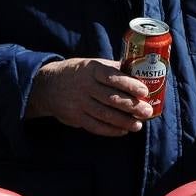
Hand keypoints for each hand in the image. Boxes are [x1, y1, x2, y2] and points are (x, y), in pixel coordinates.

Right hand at [25, 57, 152, 135]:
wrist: (48, 85)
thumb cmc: (80, 73)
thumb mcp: (93, 65)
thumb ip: (114, 69)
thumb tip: (141, 72)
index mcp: (92, 69)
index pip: (112, 77)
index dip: (129, 84)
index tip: (144, 91)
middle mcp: (85, 86)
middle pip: (111, 98)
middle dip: (131, 106)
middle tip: (147, 111)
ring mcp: (79, 103)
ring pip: (104, 114)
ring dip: (124, 121)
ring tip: (138, 124)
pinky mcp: (75, 117)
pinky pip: (94, 126)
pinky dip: (110, 130)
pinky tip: (123, 130)